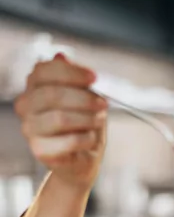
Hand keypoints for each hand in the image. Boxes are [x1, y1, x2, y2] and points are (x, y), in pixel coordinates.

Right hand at [14, 54, 106, 188]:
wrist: (82, 160)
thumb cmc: (83, 126)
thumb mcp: (83, 98)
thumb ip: (73, 79)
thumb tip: (61, 56)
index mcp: (34, 87)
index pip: (44, 71)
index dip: (72, 72)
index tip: (95, 78)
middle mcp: (26, 106)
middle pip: (53, 94)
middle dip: (84, 98)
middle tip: (104, 104)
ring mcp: (30, 129)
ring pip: (60, 118)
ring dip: (87, 119)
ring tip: (99, 121)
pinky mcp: (40, 151)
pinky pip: (68, 141)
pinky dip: (86, 138)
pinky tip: (92, 138)